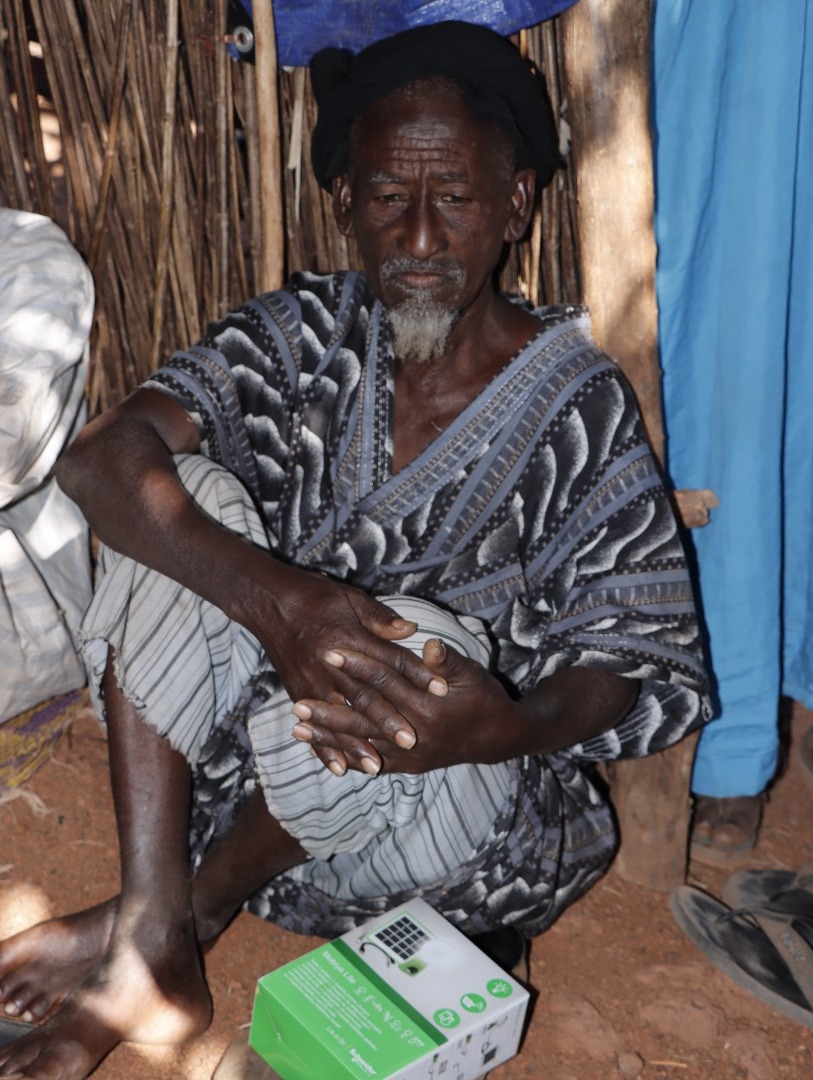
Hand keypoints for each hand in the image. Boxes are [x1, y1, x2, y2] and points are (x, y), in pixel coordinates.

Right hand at [246, 567, 446, 770]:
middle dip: (387, 719)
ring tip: (376, 765)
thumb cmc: (317, 596)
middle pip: (365, 695)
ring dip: (356, 743)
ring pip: (339, 717)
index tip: (441, 688)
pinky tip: (338, 768)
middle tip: (410, 740)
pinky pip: (313, 724)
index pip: (389, 659)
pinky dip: (324, 748)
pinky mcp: (297, 691)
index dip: (417, 673)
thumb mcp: (352, 599)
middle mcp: (330, 664)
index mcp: (348, 638)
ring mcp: (312, 681)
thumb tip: (412, 630)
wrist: (270, 601)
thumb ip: (381, 618)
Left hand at [291, 636, 526, 775]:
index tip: (331, 652)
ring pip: (363, 745)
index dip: (357, 665)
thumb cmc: (484, 698)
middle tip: (298, 703)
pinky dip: (348, 759)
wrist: (499, 738)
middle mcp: (415, 734)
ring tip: (299, 729)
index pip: (384, 681)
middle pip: (364, 719)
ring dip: (330, 737)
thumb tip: (427, 643)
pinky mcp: (410, 766)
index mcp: (428, 706)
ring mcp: (411, 755)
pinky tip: (324, 755)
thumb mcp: (471, 673)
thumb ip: (446, 660)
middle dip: (330, 711)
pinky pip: (374, 765)